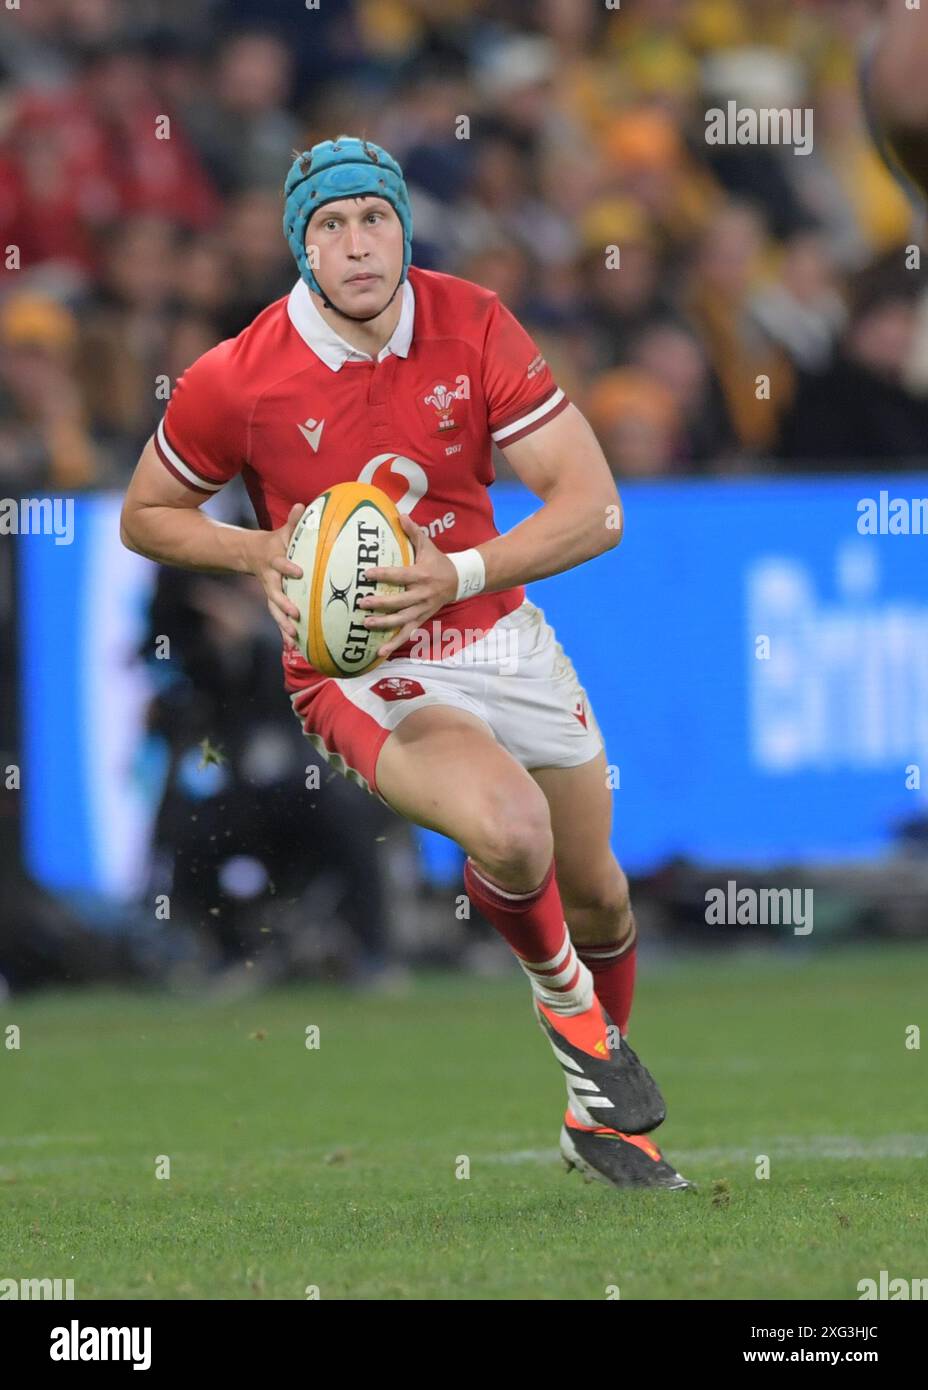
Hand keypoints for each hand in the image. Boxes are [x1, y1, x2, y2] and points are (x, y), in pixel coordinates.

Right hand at [248, 502, 303, 648]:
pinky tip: (294, 646)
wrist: (251, 554)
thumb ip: (294, 521)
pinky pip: (278, 618)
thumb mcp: (283, 531)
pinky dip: (284, 632)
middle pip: (275, 594)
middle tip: (296, 615)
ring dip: (283, 624)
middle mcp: (270, 579)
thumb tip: (303, 504)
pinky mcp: (273, 602)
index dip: (288, 567)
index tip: (299, 572)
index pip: (280, 564)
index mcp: (274, 561)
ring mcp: (270, 592)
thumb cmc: (276, 542)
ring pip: (274, 610)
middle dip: (284, 605)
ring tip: (293, 637)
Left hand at [358, 513, 459, 659]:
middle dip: (380, 603)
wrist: (460, 580)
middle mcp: (422, 594)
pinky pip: (407, 633)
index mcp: (422, 575)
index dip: (384, 575)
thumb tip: (399, 514)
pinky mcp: (421, 619)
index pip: (400, 575)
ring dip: (384, 624)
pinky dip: (394, 644)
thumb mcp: (428, 544)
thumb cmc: (438, 561)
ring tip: (366, 624)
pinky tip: (379, 653)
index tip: (366, 574)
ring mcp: (422, 609)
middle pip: (400, 601)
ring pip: (402, 620)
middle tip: (361, 603)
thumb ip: (413, 531)